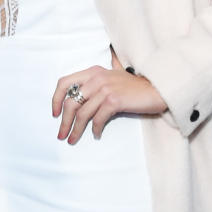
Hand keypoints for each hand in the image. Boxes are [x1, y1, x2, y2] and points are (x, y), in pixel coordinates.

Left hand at [52, 52, 166, 144]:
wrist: (157, 88)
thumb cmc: (135, 86)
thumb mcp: (112, 77)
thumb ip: (96, 82)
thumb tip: (78, 97)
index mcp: (92, 72)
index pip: (64, 83)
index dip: (55, 99)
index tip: (54, 114)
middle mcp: (96, 78)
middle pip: (70, 102)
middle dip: (64, 122)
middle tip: (61, 135)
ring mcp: (105, 89)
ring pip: (82, 113)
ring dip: (76, 130)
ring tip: (73, 140)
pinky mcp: (114, 100)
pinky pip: (98, 119)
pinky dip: (95, 129)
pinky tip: (96, 134)